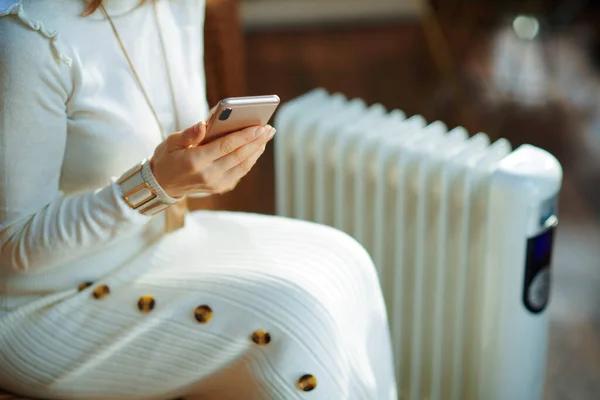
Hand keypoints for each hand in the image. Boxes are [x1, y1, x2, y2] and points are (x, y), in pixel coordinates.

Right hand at [150, 121, 275, 197]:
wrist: (162, 185)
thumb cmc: (167, 158)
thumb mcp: (171, 142)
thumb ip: (189, 134)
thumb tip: (204, 123)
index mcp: (195, 161)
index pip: (226, 146)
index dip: (245, 136)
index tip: (260, 126)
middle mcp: (208, 175)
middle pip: (239, 155)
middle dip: (256, 141)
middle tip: (269, 128)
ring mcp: (215, 184)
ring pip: (243, 165)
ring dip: (257, 150)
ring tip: (266, 136)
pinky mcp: (220, 188)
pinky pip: (240, 172)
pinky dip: (250, 159)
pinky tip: (256, 148)